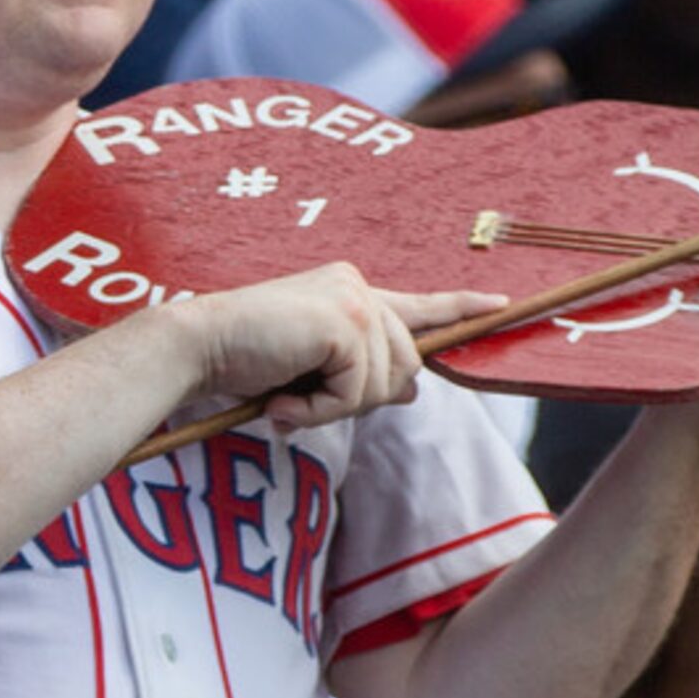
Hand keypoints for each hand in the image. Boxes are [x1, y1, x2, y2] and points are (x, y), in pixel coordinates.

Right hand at [171, 263, 505, 430]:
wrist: (199, 346)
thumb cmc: (244, 359)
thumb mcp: (311, 370)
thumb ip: (360, 373)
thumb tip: (413, 389)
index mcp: (350, 291)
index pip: (417, 304)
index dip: (460, 308)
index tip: (499, 305)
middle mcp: (358, 286)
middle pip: (406, 365)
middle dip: (362, 398)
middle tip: (304, 401)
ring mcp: (355, 300)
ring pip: (385, 383)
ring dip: (334, 407)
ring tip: (286, 397)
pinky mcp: (347, 322)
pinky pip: (358, 391)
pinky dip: (321, 411)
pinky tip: (284, 400)